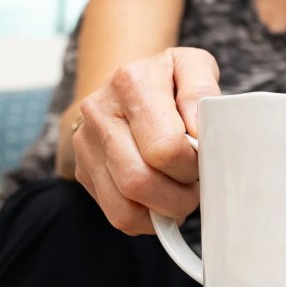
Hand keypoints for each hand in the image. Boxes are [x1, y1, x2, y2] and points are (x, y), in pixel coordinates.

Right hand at [72, 48, 220, 234]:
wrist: (128, 83)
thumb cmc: (169, 80)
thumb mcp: (194, 67)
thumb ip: (202, 90)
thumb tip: (198, 128)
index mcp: (133, 83)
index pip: (165, 147)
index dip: (192, 164)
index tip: (203, 159)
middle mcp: (101, 113)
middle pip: (139, 181)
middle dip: (179, 196)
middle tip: (195, 186)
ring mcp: (86, 145)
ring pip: (125, 208)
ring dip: (163, 212)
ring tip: (180, 195)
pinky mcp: (83, 171)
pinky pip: (117, 215)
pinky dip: (147, 219)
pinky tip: (162, 201)